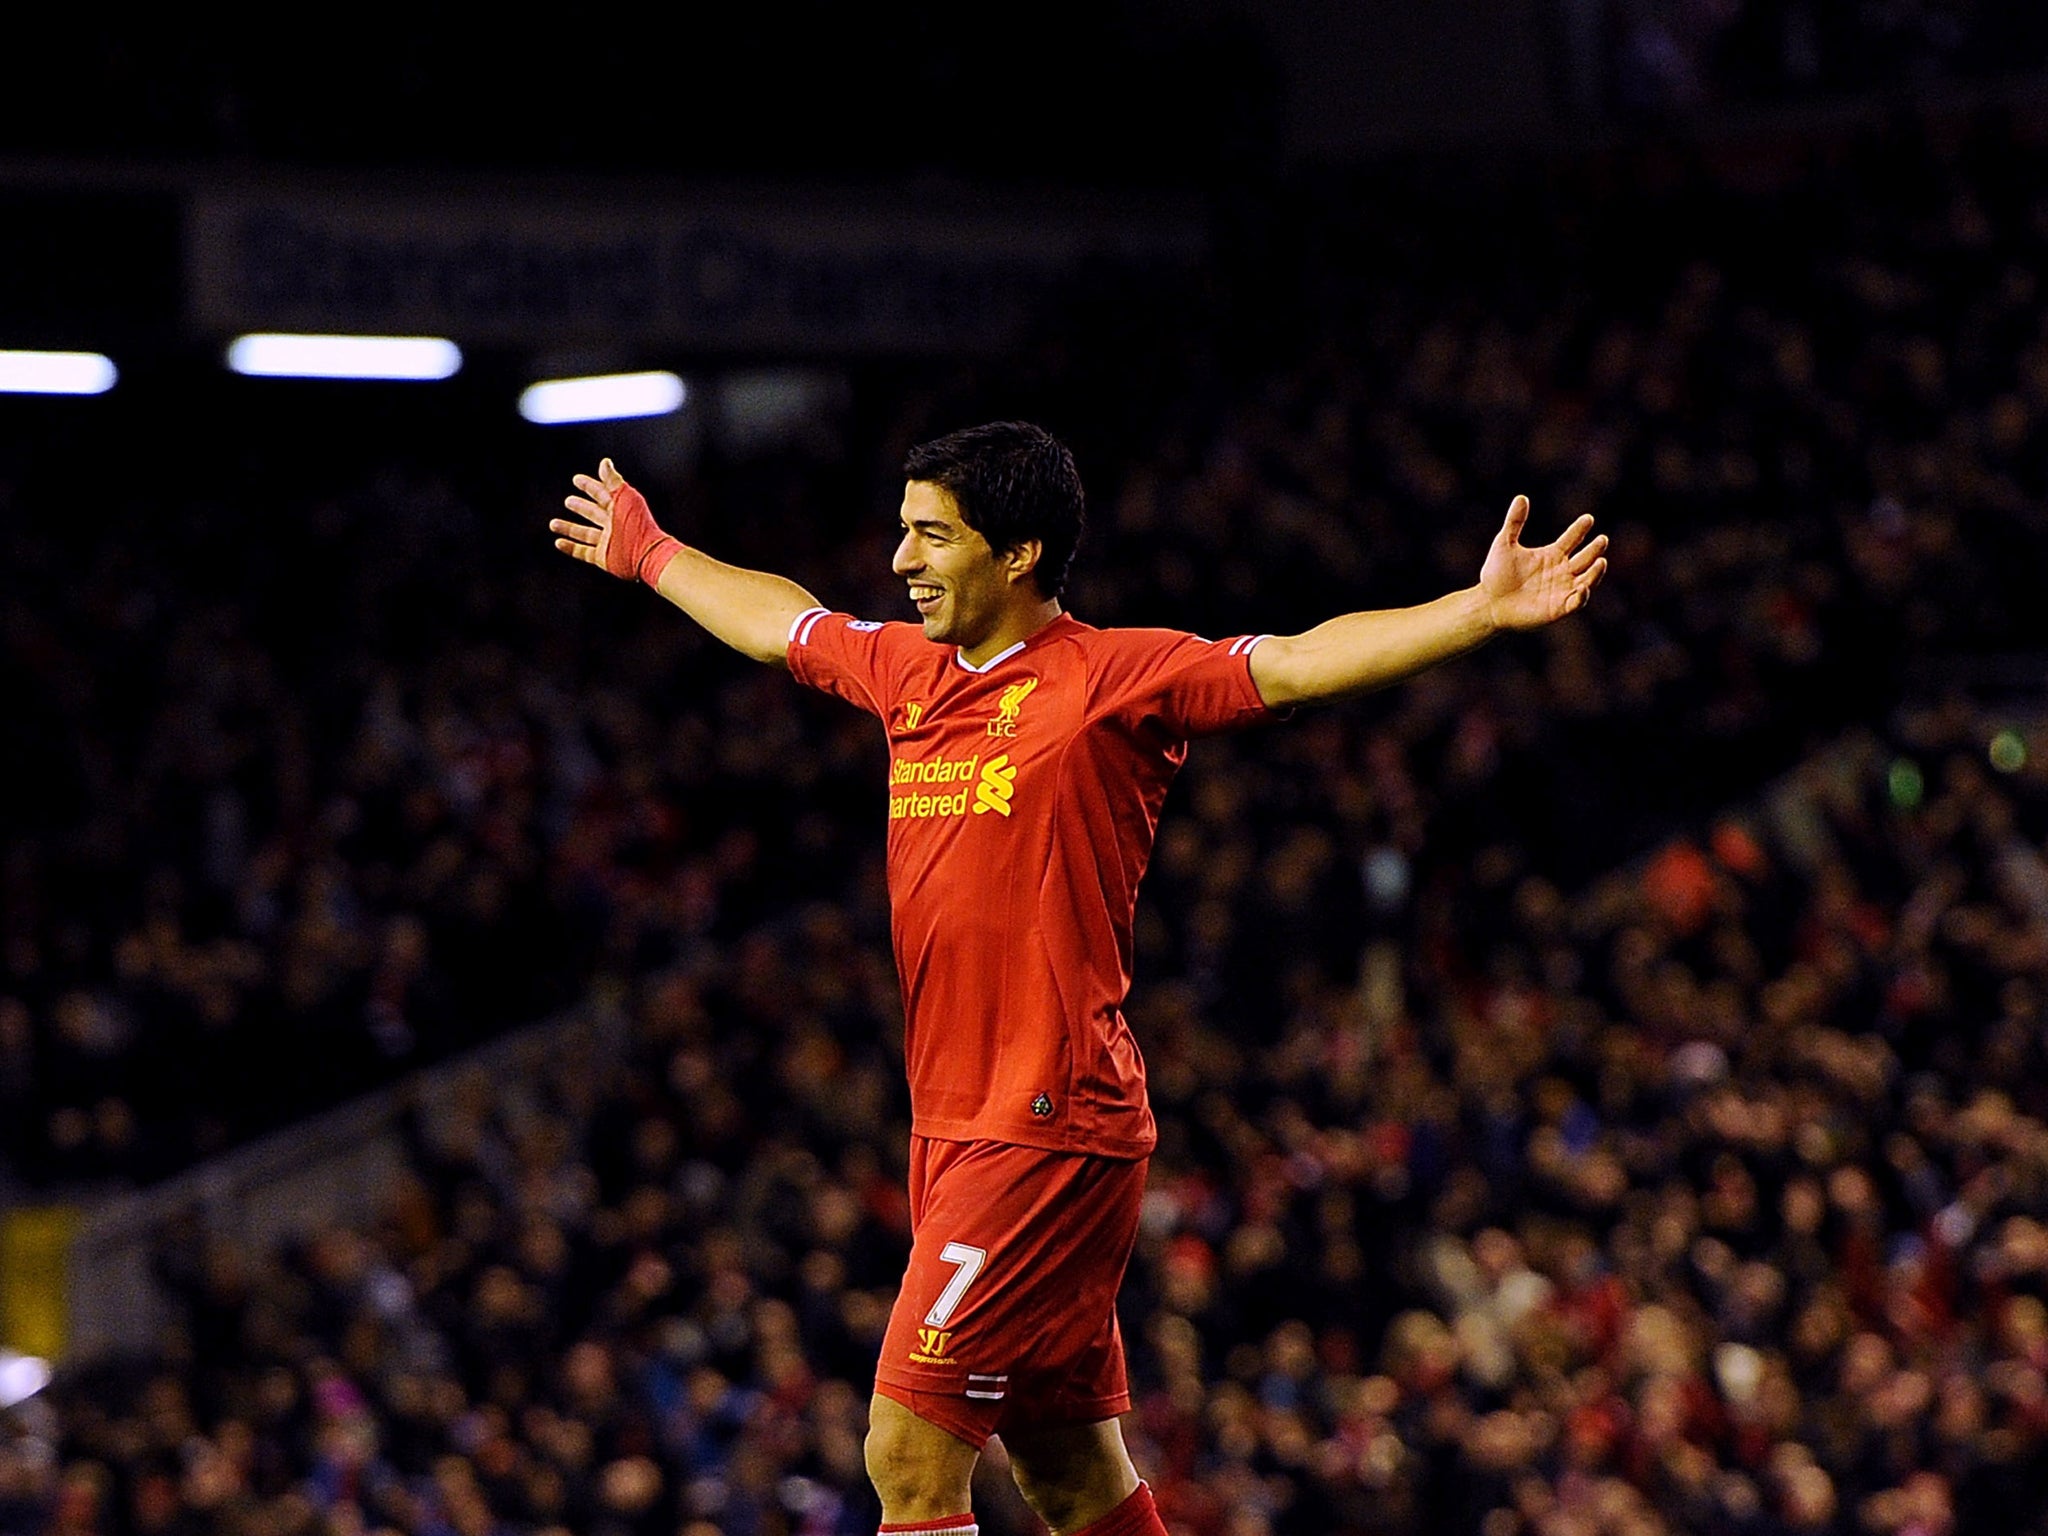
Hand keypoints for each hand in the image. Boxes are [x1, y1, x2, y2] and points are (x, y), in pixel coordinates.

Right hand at [550, 458, 682, 584]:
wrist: (646, 553)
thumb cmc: (637, 523)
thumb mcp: (624, 497)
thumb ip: (612, 480)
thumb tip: (604, 462)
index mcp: (620, 508)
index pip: (602, 494)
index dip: (589, 486)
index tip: (576, 479)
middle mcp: (613, 525)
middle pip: (594, 513)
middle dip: (581, 507)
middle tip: (568, 501)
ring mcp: (608, 542)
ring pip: (585, 533)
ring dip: (569, 528)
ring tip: (553, 524)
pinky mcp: (604, 557)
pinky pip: (584, 552)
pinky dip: (571, 547)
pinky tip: (558, 542)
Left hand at [1479, 495, 1608, 631]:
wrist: (1488, 603)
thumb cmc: (1496, 575)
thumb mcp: (1504, 545)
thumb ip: (1514, 522)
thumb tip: (1521, 497)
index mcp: (1552, 555)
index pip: (1571, 539)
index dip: (1580, 529)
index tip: (1588, 518)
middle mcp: (1561, 571)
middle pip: (1585, 558)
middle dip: (1594, 550)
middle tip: (1602, 539)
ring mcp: (1562, 590)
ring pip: (1586, 579)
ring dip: (1595, 572)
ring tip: (1601, 561)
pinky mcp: (1558, 608)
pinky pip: (1575, 602)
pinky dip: (1581, 596)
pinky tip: (1583, 587)